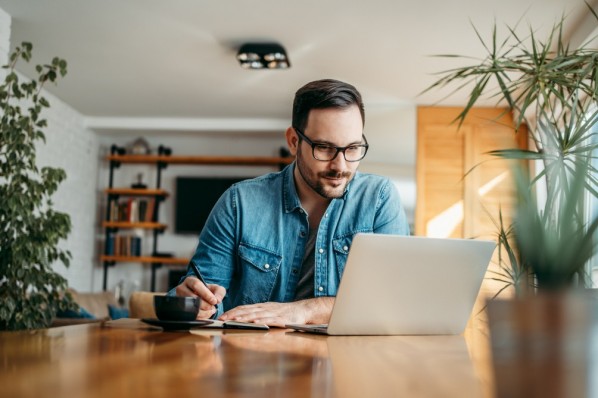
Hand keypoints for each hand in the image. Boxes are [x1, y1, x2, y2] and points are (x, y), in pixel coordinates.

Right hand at [175, 277, 225, 318]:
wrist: (201, 298)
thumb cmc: (208, 292)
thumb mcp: (216, 289)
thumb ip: (219, 292)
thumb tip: (217, 300)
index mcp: (190, 281)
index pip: (196, 285)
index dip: (206, 294)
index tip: (214, 301)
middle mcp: (182, 289)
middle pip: (193, 298)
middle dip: (205, 305)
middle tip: (212, 307)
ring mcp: (180, 300)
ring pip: (191, 308)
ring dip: (203, 312)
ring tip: (210, 311)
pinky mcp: (181, 310)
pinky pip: (190, 315)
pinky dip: (200, 317)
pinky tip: (205, 315)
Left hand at [219, 297, 333, 327]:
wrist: (302, 310)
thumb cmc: (285, 312)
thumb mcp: (269, 311)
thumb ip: (257, 313)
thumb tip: (243, 317)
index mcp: (261, 307)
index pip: (243, 308)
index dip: (232, 312)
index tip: (222, 316)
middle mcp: (265, 308)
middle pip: (247, 310)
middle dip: (233, 315)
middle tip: (222, 319)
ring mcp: (273, 313)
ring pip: (256, 314)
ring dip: (244, 318)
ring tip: (234, 321)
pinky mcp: (281, 319)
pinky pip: (270, 320)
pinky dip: (261, 321)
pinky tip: (254, 322)